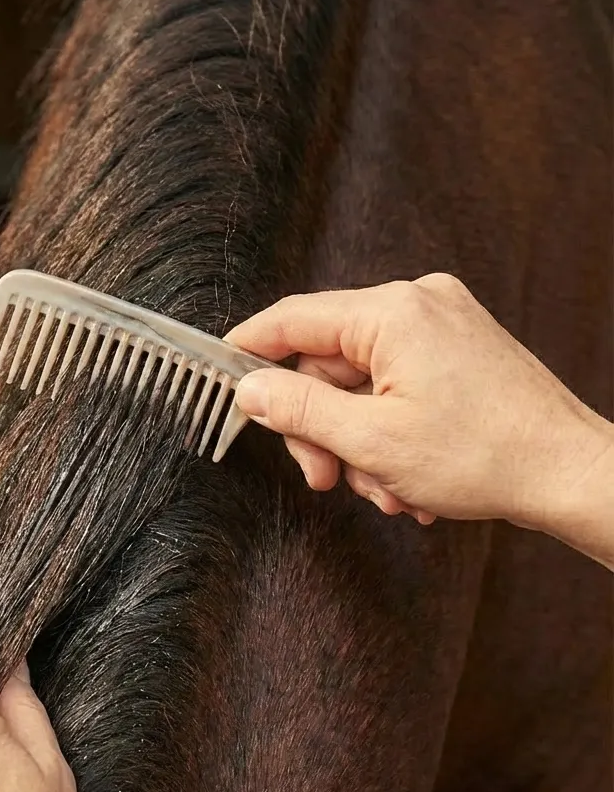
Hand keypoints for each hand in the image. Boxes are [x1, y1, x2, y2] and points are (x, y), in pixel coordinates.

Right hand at [226, 273, 609, 526]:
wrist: (570, 474)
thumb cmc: (486, 456)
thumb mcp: (370, 440)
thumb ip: (298, 410)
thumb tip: (248, 388)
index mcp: (392, 312)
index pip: (292, 318)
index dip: (248, 350)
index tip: (220, 377)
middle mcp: (417, 304)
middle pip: (326, 361)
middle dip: (321, 427)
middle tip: (323, 476)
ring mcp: (441, 325)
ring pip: (359, 383)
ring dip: (358, 442)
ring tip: (385, 487)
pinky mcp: (455, 349)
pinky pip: (393, 385)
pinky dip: (387, 432)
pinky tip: (405, 476)